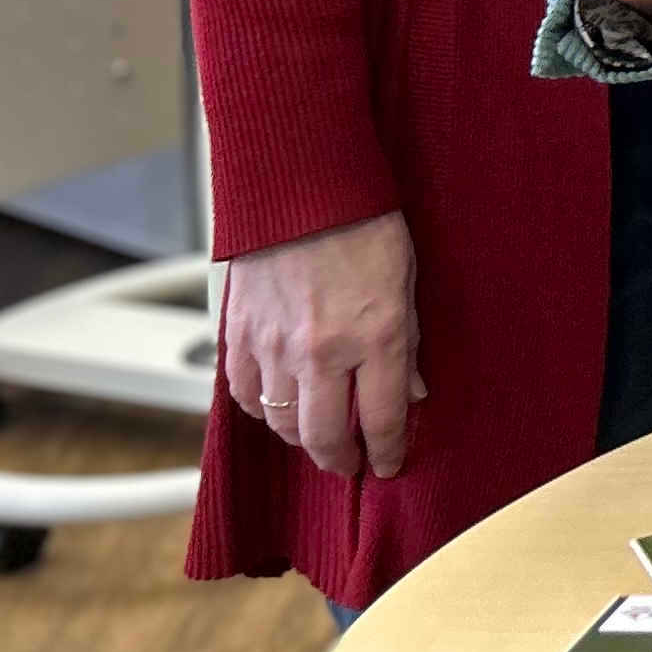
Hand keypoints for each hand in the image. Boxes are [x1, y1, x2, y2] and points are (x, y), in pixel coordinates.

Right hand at [220, 209, 421, 480]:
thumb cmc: (363, 224)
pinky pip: (244, 394)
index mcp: (376, 335)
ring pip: (280, 422)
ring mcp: (275, 346)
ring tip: (316, 437)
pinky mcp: (239, 334)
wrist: (299, 187)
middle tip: (350, 464)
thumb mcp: (407, 281)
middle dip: (340, 459)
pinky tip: (276, 407)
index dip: (388, 450)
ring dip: (299, 438)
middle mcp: (322, 350)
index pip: (382, 418)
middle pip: (324, 435)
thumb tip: (412, 391)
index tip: (390, 463)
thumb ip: (408, 342)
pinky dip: (260, 409)